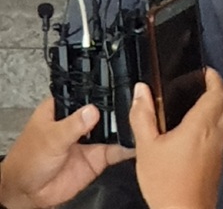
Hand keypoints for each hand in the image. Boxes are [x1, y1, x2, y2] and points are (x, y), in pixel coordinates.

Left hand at [0, 98, 131, 208]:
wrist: (27, 194)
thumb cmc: (26, 161)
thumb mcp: (49, 138)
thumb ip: (72, 125)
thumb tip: (92, 111)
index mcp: (65, 108)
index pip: (87, 93)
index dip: (103, 89)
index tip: (120, 86)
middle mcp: (80, 121)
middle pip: (105, 110)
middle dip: (119, 108)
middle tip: (134, 105)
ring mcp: (90, 139)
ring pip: (114, 128)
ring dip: (125, 126)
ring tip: (139, 121)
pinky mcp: (97, 157)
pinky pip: (116, 150)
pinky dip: (128, 146)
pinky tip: (135, 143)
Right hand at [129, 67, 222, 208]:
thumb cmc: (167, 184)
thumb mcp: (146, 147)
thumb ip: (143, 116)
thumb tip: (141, 91)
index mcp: (202, 124)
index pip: (218, 91)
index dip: (213, 77)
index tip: (204, 71)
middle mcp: (216, 133)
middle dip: (218, 89)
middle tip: (202, 85)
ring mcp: (220, 148)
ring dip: (217, 107)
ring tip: (196, 106)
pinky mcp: (218, 162)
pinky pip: (221, 135)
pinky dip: (214, 126)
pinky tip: (195, 133)